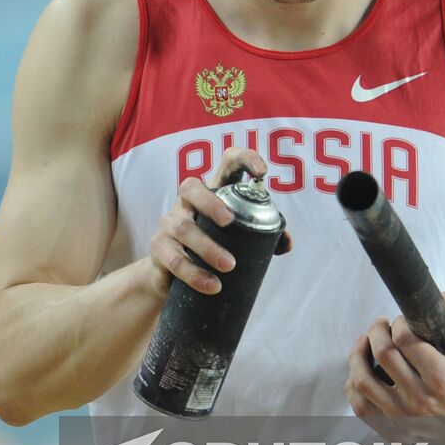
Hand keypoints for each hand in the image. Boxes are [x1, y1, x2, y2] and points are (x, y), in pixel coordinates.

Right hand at [148, 147, 290, 296]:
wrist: (173, 278)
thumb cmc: (212, 247)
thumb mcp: (237, 239)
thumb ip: (264, 237)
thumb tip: (286, 243)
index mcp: (213, 192)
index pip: (227, 163)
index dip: (245, 159)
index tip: (262, 173)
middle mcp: (187, 203)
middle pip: (192, 188)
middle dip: (211, 203)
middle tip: (230, 222)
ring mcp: (170, 224)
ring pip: (184, 229)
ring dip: (208, 248)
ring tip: (229, 266)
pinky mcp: (159, 249)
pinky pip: (175, 260)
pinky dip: (195, 274)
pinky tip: (212, 285)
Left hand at [345, 294, 444, 444]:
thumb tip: (444, 297)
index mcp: (443, 379)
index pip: (405, 341)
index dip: (398, 324)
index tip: (401, 321)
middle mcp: (421, 402)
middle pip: (383, 355)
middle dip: (377, 331)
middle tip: (381, 324)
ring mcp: (405, 420)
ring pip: (363, 381)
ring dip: (358, 354)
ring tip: (366, 340)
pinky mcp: (394, 432)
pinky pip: (360, 406)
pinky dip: (354, 385)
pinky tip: (363, 369)